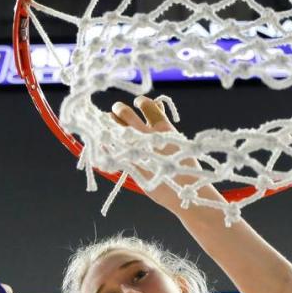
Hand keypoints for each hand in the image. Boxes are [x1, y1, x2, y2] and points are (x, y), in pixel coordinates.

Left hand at [110, 96, 222, 213]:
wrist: (187, 190)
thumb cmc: (184, 165)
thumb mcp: (177, 139)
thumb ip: (164, 122)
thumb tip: (157, 103)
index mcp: (163, 129)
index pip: (146, 104)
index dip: (141, 102)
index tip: (138, 104)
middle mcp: (147, 136)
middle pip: (124, 112)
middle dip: (119, 109)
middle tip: (117, 111)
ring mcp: (136, 150)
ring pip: (114, 127)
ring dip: (109, 122)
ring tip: (110, 123)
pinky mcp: (129, 165)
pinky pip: (110, 149)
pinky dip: (104, 143)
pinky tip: (104, 142)